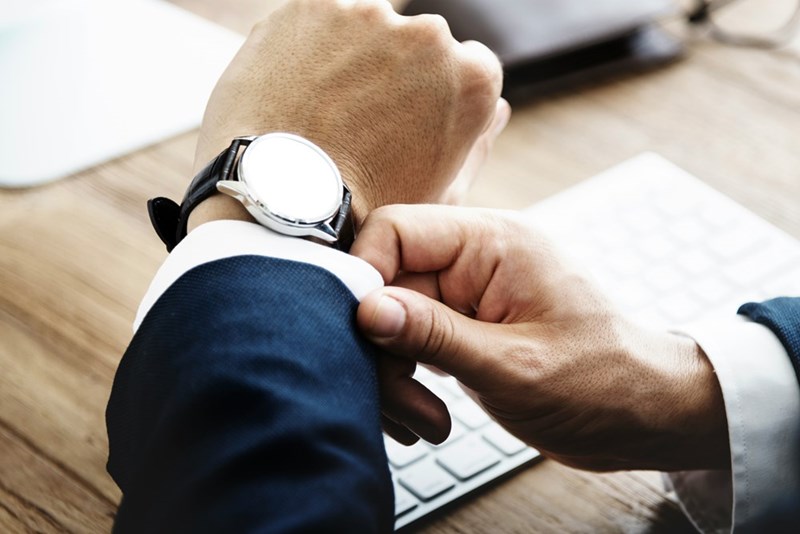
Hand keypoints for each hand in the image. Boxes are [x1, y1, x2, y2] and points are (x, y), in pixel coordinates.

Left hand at [188, 0, 504, 230]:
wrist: (280, 201)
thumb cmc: (364, 212)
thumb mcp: (440, 196)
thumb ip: (478, 145)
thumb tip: (499, 110)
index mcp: (472, 78)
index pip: (469, 67)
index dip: (435, 96)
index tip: (407, 120)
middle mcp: (429, 35)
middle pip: (418, 45)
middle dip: (396, 73)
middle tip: (358, 122)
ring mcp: (369, 15)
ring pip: (366, 30)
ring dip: (352, 59)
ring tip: (321, 113)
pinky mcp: (313, 7)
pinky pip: (318, 24)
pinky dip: (309, 50)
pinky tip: (296, 96)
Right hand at [353, 205, 729, 471]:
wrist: (642, 417)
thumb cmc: (602, 383)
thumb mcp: (513, 366)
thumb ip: (434, 334)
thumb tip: (366, 308)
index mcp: (492, 243)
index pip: (397, 231)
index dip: (365, 275)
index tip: (358, 330)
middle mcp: (475, 261)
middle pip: (388, 283)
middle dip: (382, 346)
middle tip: (402, 399)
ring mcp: (466, 297)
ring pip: (392, 320)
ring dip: (395, 373)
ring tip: (427, 421)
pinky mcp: (463, 329)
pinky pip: (411, 343)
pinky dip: (408, 382)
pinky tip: (428, 417)